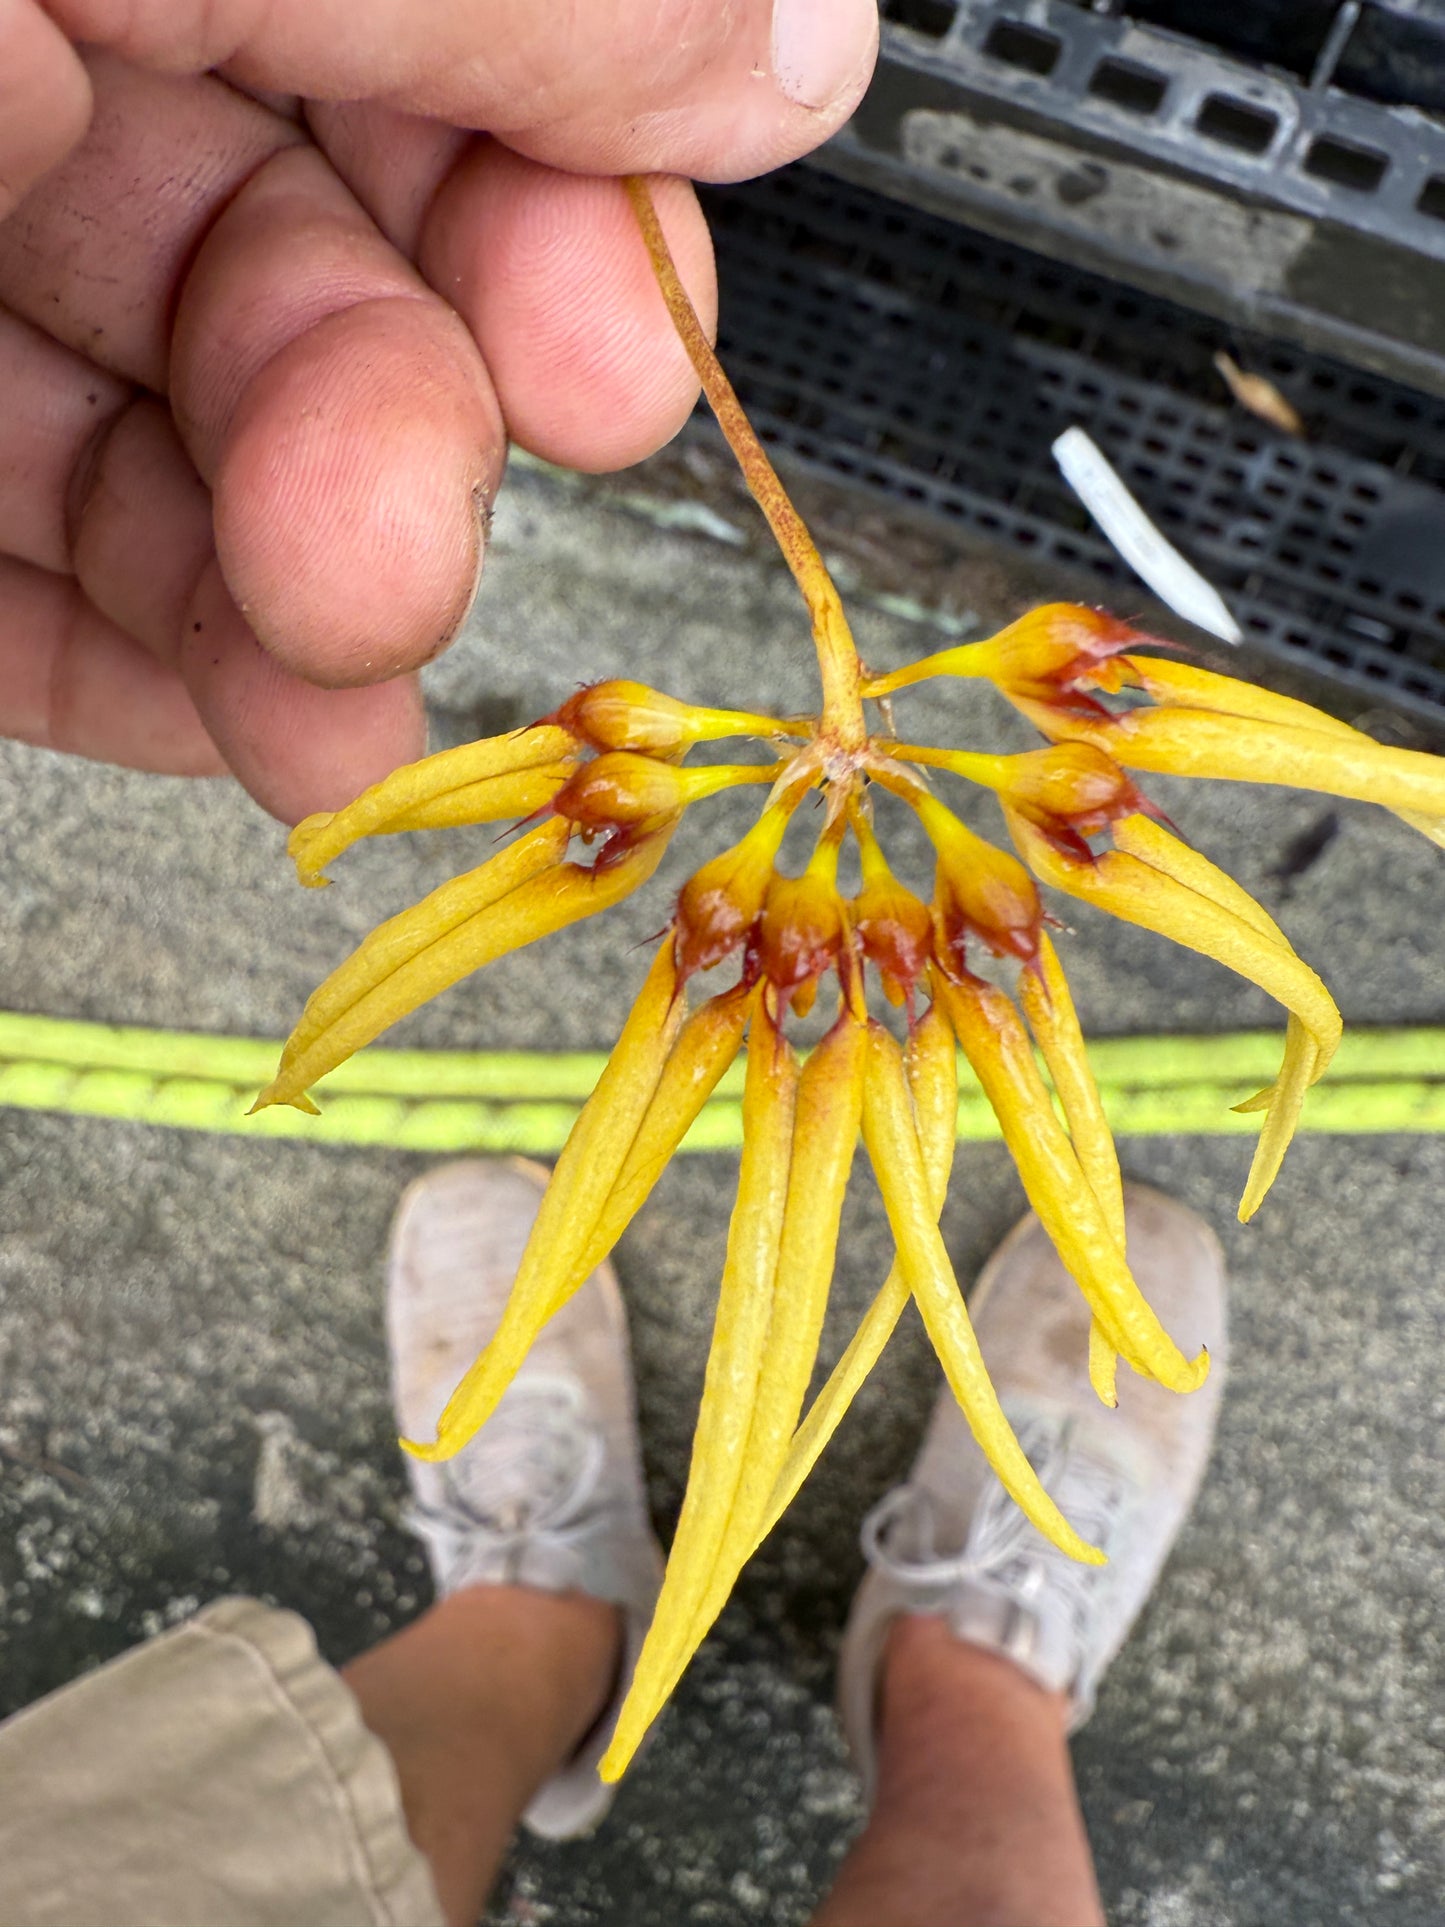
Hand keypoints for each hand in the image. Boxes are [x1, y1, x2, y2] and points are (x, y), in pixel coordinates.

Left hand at [0, 0, 876, 820]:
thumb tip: (789, 47)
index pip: (427, 16)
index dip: (565, 186)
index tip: (630, 344)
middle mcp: (22, 52)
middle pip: (293, 255)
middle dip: (405, 435)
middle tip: (416, 554)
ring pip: (153, 437)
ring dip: (288, 613)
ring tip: (338, 722)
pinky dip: (118, 662)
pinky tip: (213, 721)